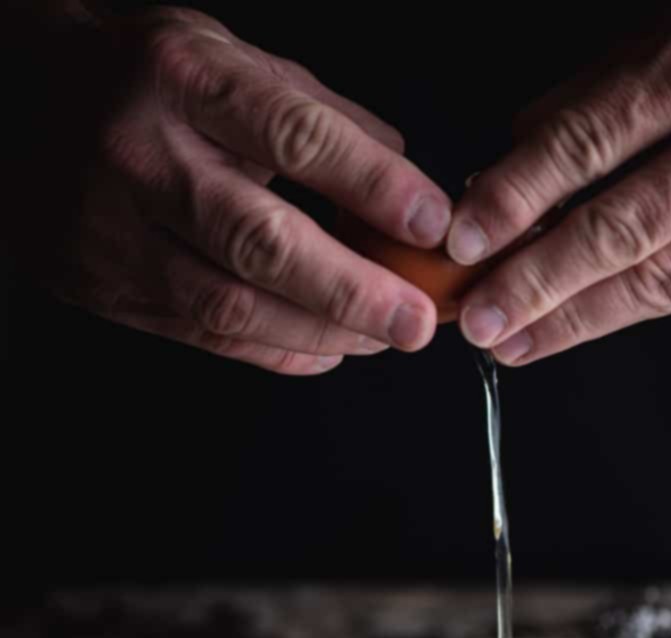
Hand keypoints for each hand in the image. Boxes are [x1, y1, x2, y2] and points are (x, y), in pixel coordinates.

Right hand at [10, 6, 451, 373]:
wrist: (18, 105)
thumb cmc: (135, 78)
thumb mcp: (222, 57)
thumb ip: (312, 110)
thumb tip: (401, 169)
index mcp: (182, 81)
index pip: (294, 137)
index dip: (371, 187)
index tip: (433, 225)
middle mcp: (143, 158)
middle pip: (260, 241)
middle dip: (352, 291)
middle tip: (417, 322)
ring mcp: (116, 232)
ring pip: (230, 305)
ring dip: (321, 331)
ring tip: (382, 337)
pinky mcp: (108, 288)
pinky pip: (205, 336)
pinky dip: (277, 350)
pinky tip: (326, 350)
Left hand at [448, 0, 670, 364]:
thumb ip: (600, 94)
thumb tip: (515, 156)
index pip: (586, 142)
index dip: (516, 198)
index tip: (464, 239)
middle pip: (618, 229)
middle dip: (535, 282)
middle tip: (477, 319)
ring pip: (657, 279)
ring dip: (573, 318)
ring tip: (512, 341)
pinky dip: (630, 313)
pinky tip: (579, 326)